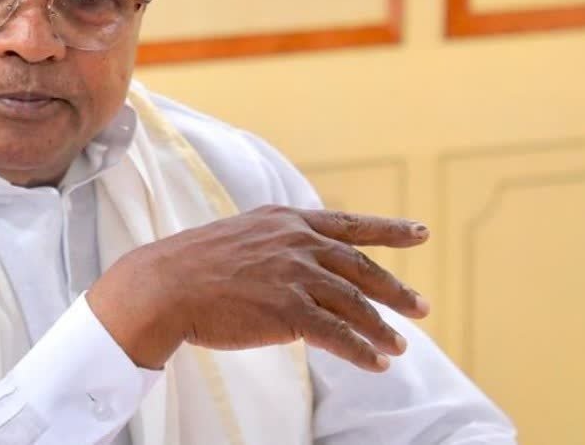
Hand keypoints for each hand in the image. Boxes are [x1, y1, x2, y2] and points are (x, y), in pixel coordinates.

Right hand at [87, 205, 429, 371]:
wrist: (163, 286)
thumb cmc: (192, 266)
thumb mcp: (240, 236)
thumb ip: (275, 244)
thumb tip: (298, 264)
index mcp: (286, 220)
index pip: (349, 225)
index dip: (389, 229)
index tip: (420, 233)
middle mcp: (297, 242)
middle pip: (361, 267)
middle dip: (394, 290)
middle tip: (421, 308)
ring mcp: (295, 275)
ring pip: (355, 305)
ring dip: (381, 329)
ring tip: (398, 347)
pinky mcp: (289, 310)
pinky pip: (339, 335)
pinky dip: (361, 351)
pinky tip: (376, 363)